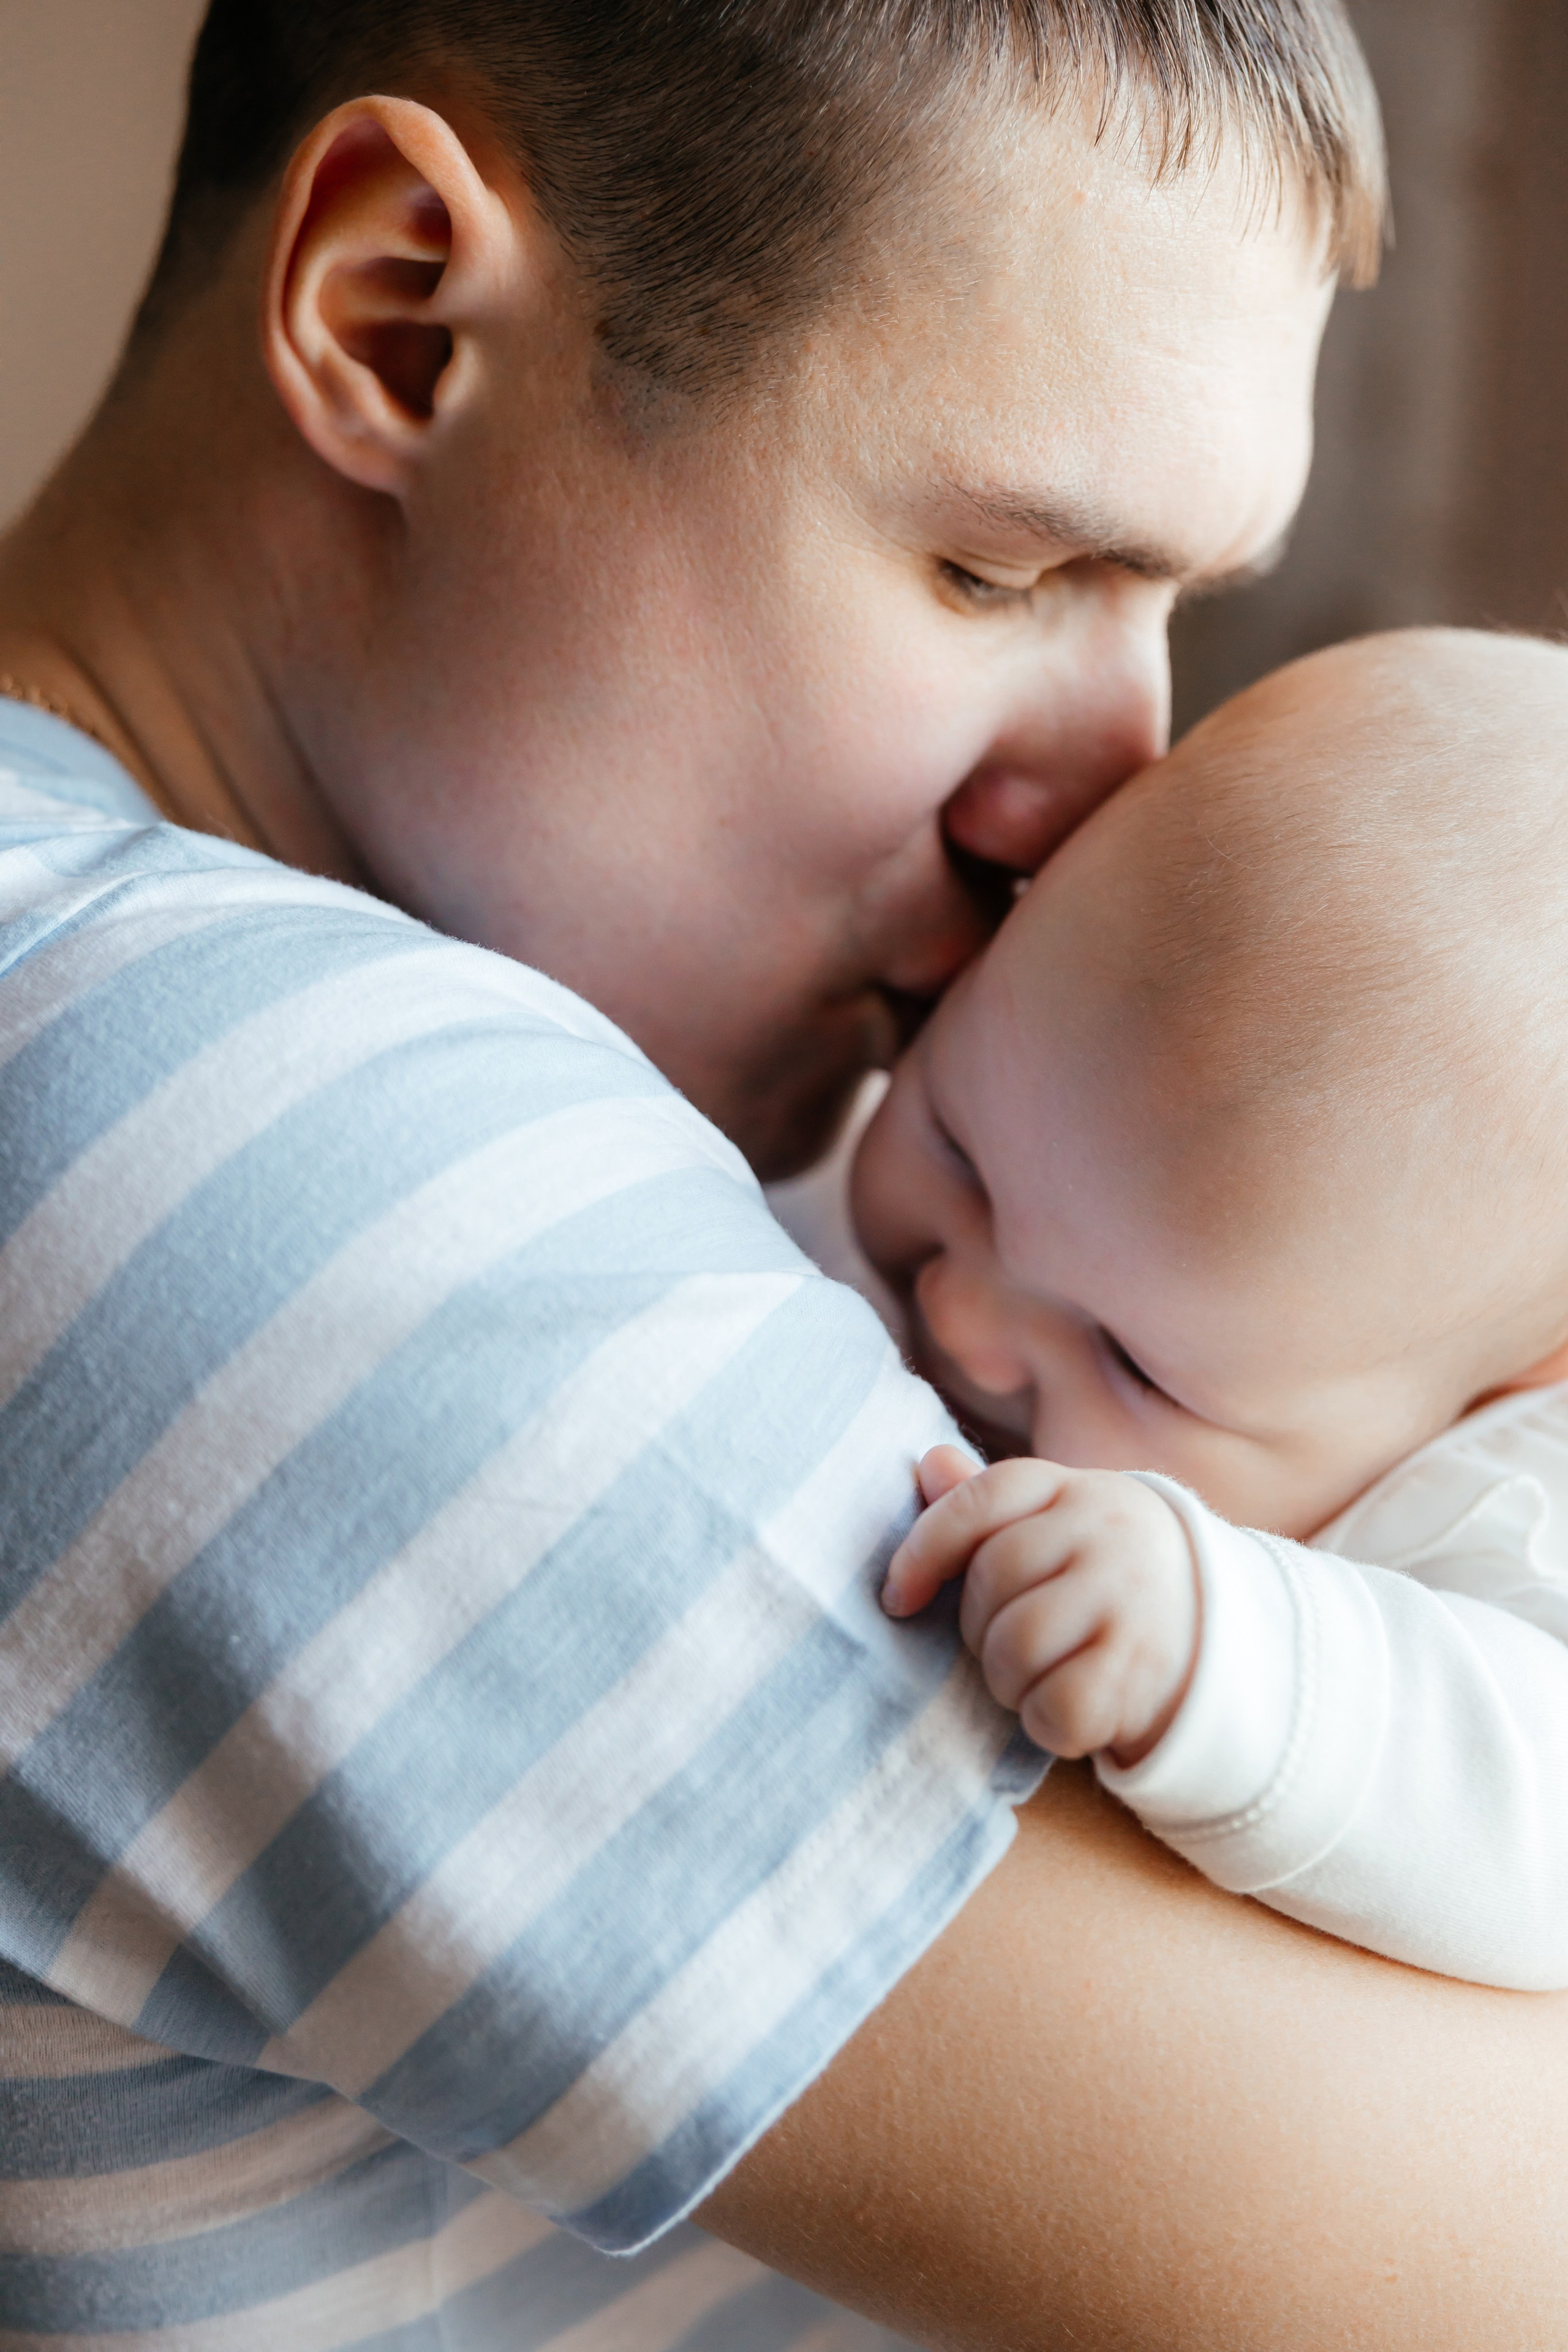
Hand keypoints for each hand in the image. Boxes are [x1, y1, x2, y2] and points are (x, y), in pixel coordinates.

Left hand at [883, 1447, 1199, 1765]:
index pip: (982, 1499)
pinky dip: (1046, 1723)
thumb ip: (987, 1504)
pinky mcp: (1144, 1668)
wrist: (1218, 1631)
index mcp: (1076, 1489)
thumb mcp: (1058, 1524)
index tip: (898, 1597)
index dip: (924, 1547)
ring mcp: (1130, 1599)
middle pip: (991, 1581)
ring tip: (1038, 1676)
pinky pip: (1055, 1707)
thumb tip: (928, 1464)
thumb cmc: (1107, 1576)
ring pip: (1016, 1647)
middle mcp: (1108, 1533)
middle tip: (1009, 1644)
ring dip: (1008, 1680)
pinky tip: (1067, 1708)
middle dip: (979, 1629)